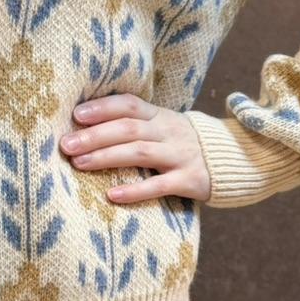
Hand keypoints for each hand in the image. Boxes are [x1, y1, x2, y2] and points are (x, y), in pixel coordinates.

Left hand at [61, 93, 211, 203]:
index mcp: (159, 115)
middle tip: (67, 145)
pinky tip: (112, 196)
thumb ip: (133, 123)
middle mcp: (168, 131)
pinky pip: (160, 186)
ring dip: (107, 157)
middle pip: (128, 129)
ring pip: (140, 153)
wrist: (233, 157)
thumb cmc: (181, 142)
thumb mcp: (162, 126)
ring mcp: (179, 155)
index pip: (129, 104)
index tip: (76, 114)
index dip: (103, 107)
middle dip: (95, 136)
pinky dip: (135, 191)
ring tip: (79, 163)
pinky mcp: (189, 180)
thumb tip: (84, 125)